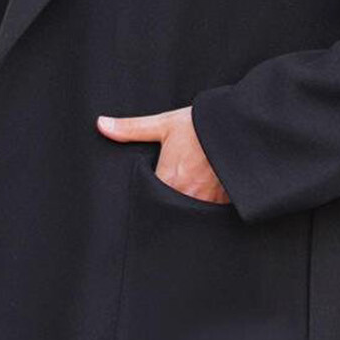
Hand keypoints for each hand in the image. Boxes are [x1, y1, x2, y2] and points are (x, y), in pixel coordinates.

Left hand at [95, 104, 229, 203]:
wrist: (239, 128)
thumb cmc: (200, 126)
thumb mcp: (164, 124)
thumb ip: (131, 128)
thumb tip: (101, 124)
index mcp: (168, 179)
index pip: (149, 201)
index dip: (147, 199)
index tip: (147, 195)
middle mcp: (186, 195)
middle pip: (169, 210)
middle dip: (167, 206)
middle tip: (171, 195)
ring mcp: (207, 201)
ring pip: (190, 215)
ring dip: (186, 207)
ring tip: (187, 197)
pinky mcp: (225, 202)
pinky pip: (210, 214)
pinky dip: (206, 208)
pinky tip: (205, 198)